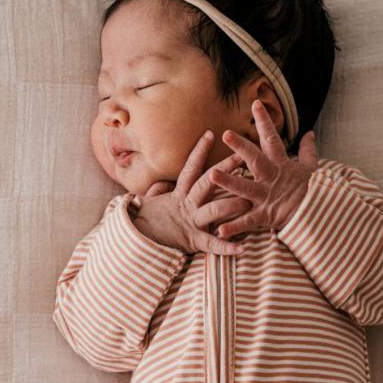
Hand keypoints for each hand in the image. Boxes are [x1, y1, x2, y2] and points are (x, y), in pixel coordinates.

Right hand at [134, 131, 254, 255]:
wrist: (132, 241)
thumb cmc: (142, 222)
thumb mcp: (150, 202)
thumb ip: (159, 190)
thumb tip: (164, 181)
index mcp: (178, 195)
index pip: (190, 168)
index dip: (199, 151)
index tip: (210, 134)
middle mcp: (186, 205)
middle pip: (207, 183)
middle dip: (225, 170)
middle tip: (242, 157)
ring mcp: (191, 223)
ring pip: (214, 210)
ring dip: (233, 205)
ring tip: (250, 201)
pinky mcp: (192, 242)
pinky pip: (212, 245)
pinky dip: (227, 247)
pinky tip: (243, 249)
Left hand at [207, 100, 319, 237]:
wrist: (319, 217)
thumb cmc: (313, 192)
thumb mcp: (312, 169)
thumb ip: (308, 150)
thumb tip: (310, 132)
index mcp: (281, 166)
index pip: (272, 140)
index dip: (264, 122)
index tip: (255, 104)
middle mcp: (272, 179)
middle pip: (256, 160)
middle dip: (241, 147)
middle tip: (226, 134)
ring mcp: (267, 198)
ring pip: (245, 188)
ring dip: (228, 182)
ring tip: (211, 174)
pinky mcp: (265, 217)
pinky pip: (248, 222)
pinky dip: (234, 227)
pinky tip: (220, 230)